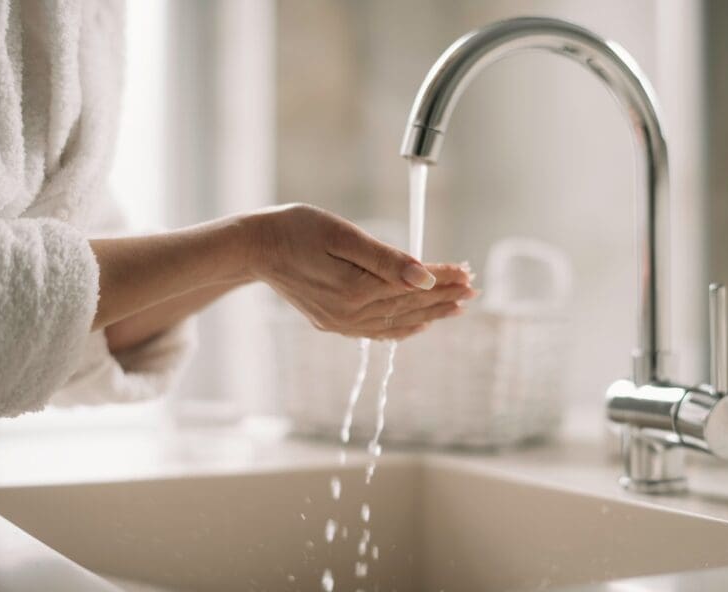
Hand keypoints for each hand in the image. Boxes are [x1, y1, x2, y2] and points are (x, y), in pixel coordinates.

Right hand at [245, 203, 475, 339]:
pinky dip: (402, 329)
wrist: (254, 247)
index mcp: (355, 289)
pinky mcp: (332, 323)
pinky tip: (419, 325)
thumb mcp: (342, 234)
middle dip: (444, 297)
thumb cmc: (295, 229)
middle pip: (409, 307)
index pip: (412, 286)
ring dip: (430, 314)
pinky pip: (376, 331)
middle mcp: (349, 314)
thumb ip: (386, 259)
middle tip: (473, 289)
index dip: (442, 278)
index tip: (467, 271)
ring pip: (396, 322)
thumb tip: (423, 278)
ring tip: (457, 306)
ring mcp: (340, 323)